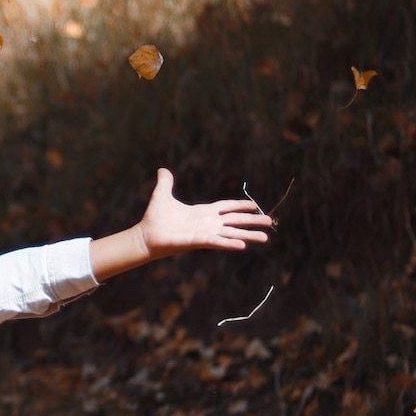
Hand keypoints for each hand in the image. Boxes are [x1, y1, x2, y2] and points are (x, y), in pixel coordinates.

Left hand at [134, 169, 274, 259]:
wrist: (146, 235)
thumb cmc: (155, 218)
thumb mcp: (162, 195)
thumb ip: (166, 183)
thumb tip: (162, 170)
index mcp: (202, 212)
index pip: (226, 208)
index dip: (240, 206)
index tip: (255, 205)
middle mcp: (207, 223)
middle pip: (235, 221)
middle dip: (252, 221)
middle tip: (270, 222)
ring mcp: (204, 233)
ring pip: (231, 234)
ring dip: (248, 235)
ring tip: (265, 237)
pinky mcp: (198, 241)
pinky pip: (217, 242)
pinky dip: (229, 243)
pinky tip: (243, 245)